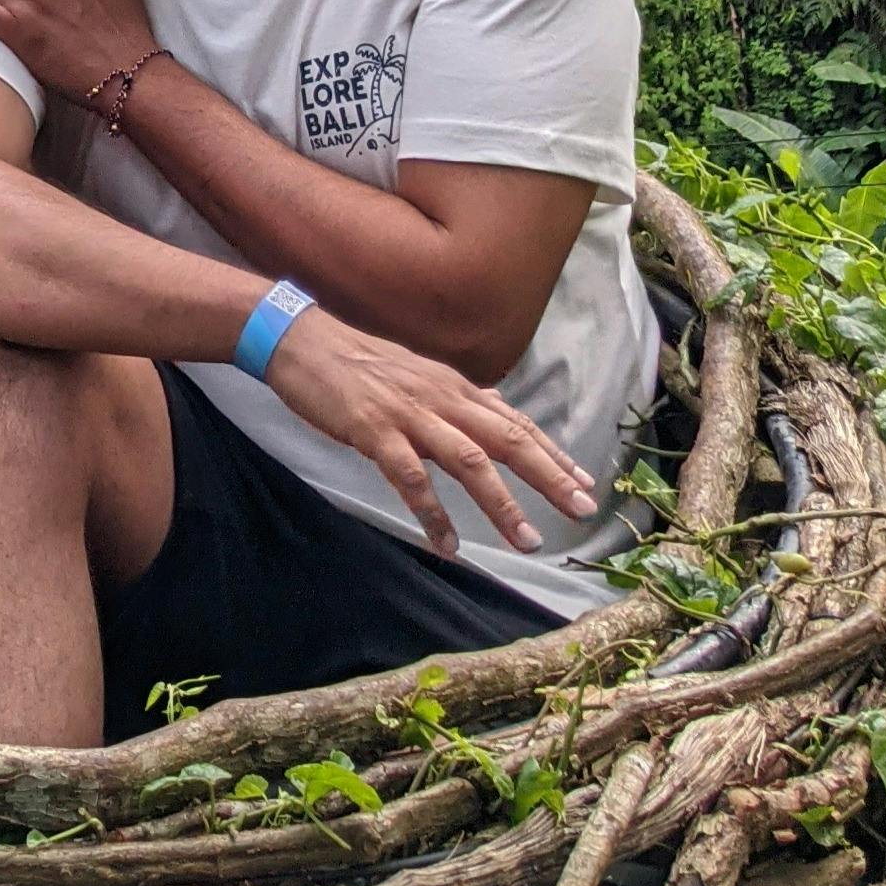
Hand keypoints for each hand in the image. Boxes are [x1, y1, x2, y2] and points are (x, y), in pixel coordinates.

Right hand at [263, 308, 599, 558]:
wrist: (301, 342)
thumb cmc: (356, 362)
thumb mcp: (416, 375)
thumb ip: (453, 399)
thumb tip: (492, 411)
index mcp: (454, 387)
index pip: (515, 422)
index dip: (552, 453)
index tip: (584, 483)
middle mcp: (442, 399)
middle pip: (507, 440)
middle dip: (549, 477)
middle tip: (582, 511)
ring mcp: (409, 415)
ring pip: (469, 462)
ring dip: (502, 504)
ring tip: (527, 540)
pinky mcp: (374, 431)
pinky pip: (410, 478)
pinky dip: (432, 513)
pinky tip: (447, 543)